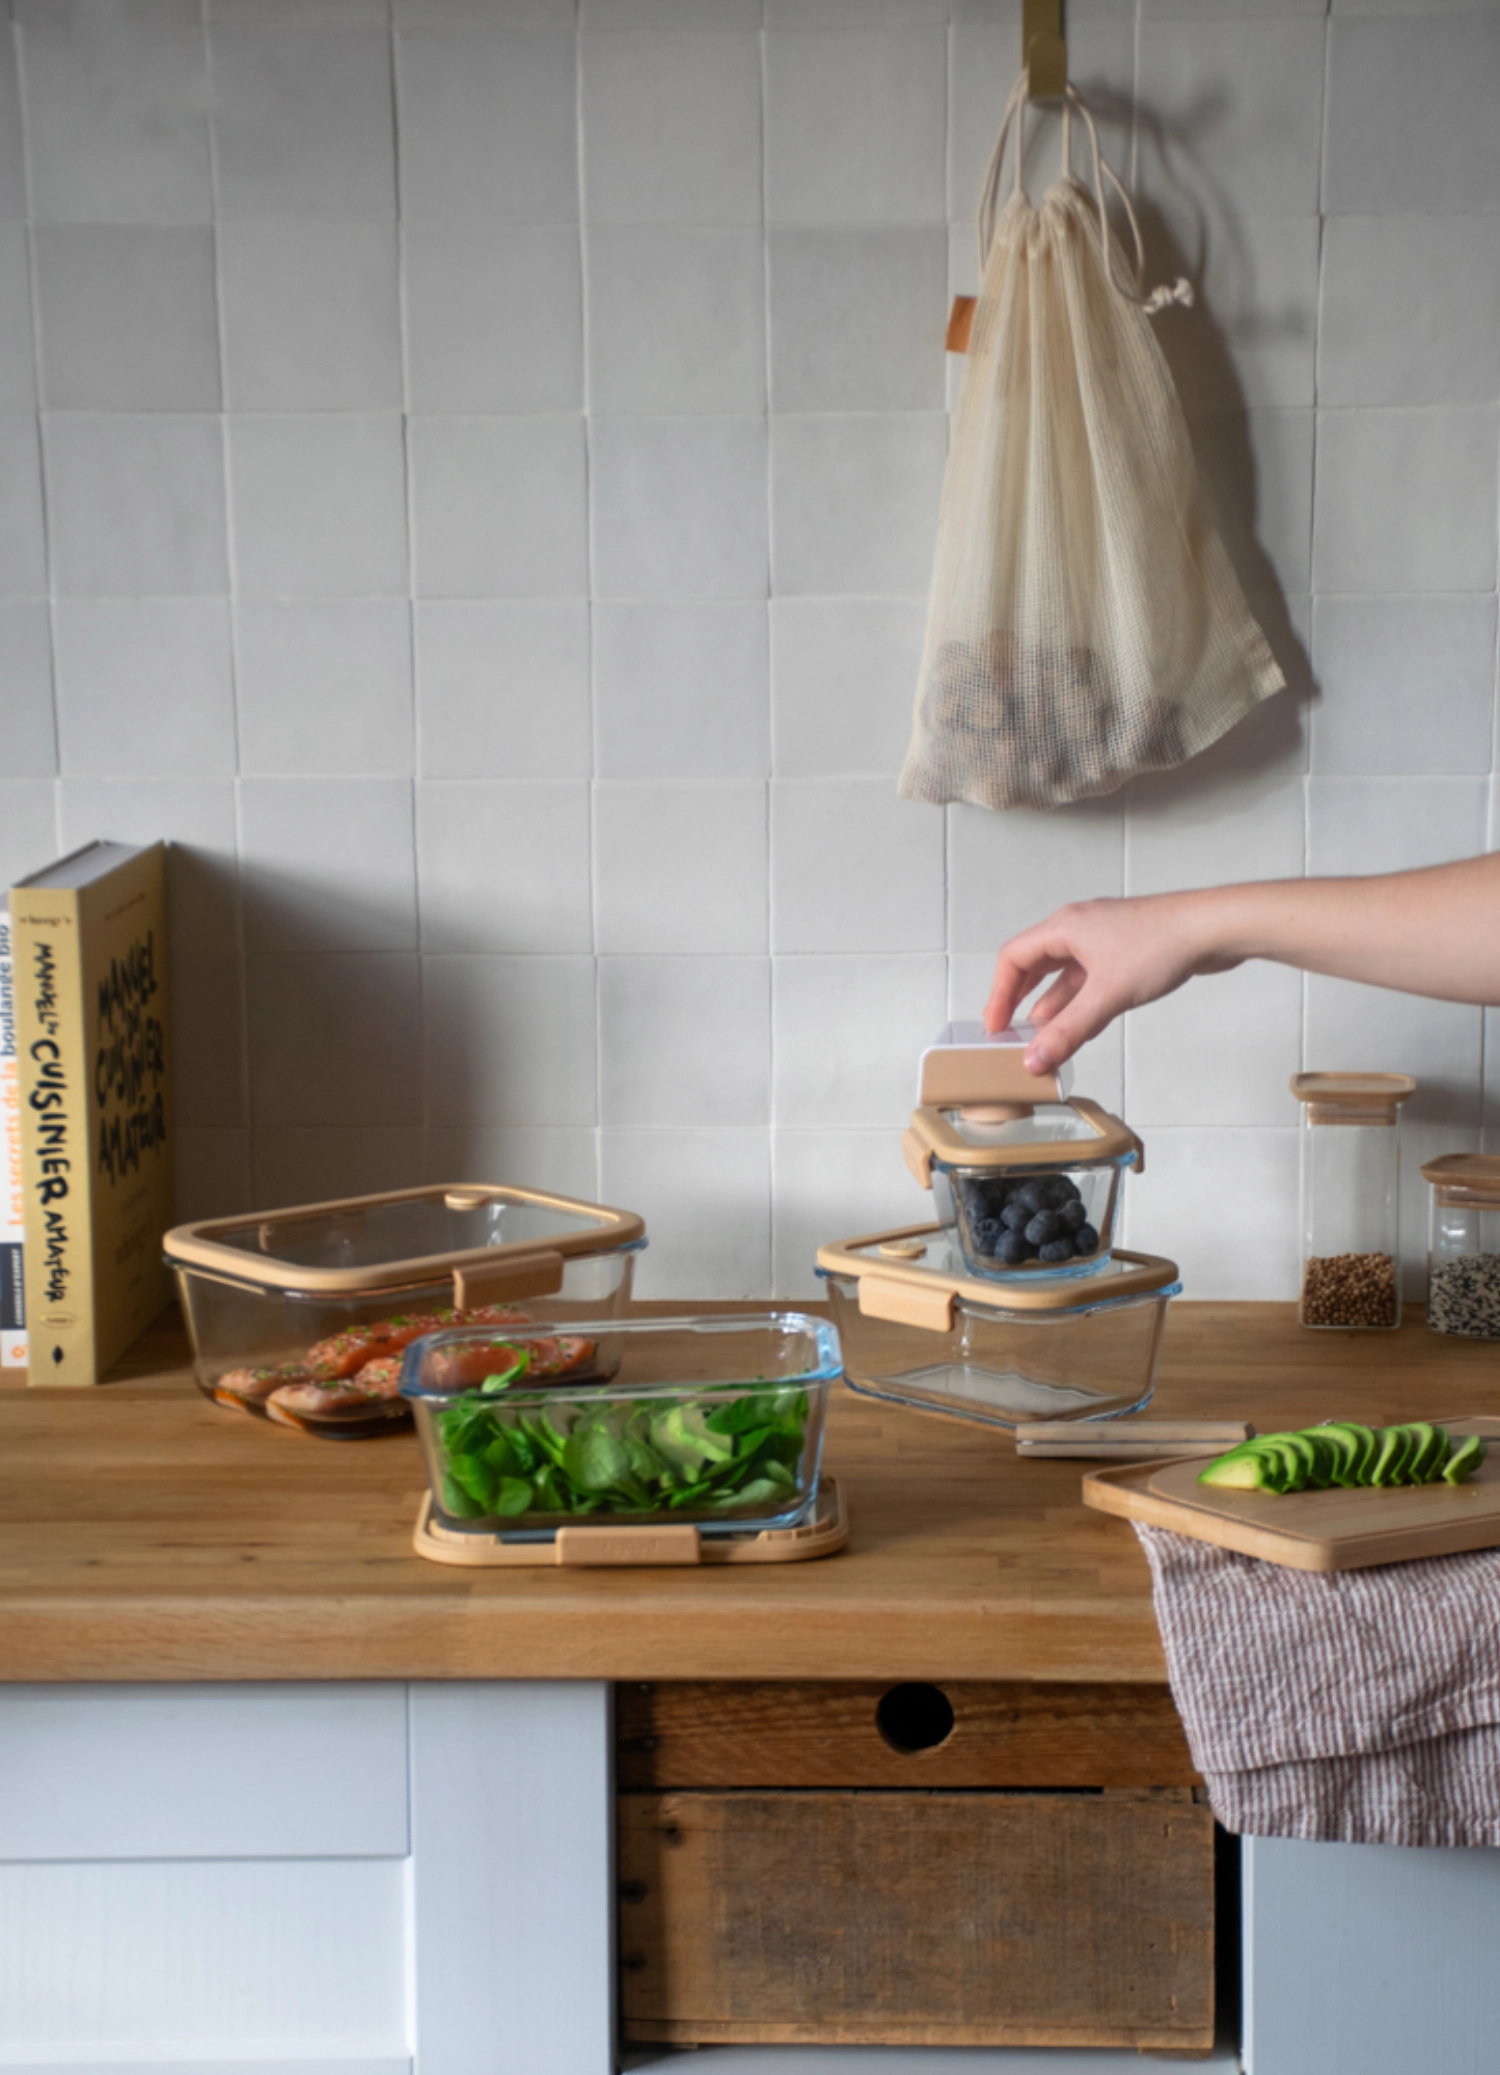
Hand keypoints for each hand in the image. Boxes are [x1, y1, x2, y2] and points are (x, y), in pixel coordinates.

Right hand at [984, 893, 1237, 1071]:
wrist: (1213, 928)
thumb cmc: (1162, 944)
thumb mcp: (1106, 996)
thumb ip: (1068, 1030)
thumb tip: (1035, 1058)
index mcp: (1065, 928)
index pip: (1013, 958)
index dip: (999, 993)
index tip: (996, 1025)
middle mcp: (1080, 929)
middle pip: (1036, 965)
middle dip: (1023, 1000)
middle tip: (1013, 1032)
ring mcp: (1104, 940)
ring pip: (1066, 975)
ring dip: (1055, 1006)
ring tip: (1047, 1038)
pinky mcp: (1126, 952)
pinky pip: (1091, 979)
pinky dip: (1082, 1002)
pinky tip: (1083, 1026)